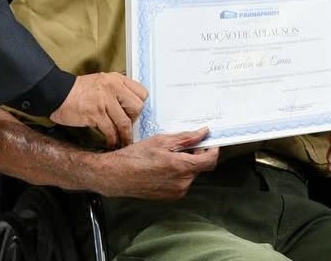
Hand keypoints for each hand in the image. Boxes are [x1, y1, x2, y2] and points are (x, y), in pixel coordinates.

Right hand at [50, 72, 147, 147]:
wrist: (56, 93)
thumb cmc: (79, 90)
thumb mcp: (102, 83)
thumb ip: (117, 91)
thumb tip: (130, 107)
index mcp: (116, 79)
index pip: (141, 92)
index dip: (138, 105)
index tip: (133, 114)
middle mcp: (113, 87)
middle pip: (137, 107)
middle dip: (134, 120)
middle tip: (126, 126)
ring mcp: (105, 100)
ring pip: (125, 122)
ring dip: (125, 136)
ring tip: (123, 142)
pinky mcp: (96, 113)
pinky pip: (111, 130)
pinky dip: (113, 140)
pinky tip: (111, 143)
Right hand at [90, 128, 218, 199]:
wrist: (118, 176)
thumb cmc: (136, 156)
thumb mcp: (162, 141)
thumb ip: (186, 138)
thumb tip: (203, 133)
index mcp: (182, 167)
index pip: (210, 160)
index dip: (212, 149)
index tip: (208, 141)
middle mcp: (183, 183)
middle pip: (199, 167)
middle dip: (195, 154)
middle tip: (181, 145)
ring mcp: (177, 192)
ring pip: (190, 174)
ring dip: (185, 164)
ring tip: (167, 156)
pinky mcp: (171, 197)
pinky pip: (182, 182)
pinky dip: (178, 173)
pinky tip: (163, 166)